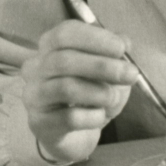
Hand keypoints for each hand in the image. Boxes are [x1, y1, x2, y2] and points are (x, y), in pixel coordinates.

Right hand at [21, 20, 138, 164]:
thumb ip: (114, 51)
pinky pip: (68, 117)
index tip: (122, 48)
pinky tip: (101, 115)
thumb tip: (124, 41)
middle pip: (63, 60)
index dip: (95, 38)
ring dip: (99, 92)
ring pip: (65, 88)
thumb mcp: (107, 66)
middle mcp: (35, 68)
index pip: (65, 34)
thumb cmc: (91, 90)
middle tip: (131, 74)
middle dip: (102, 66)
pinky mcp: (39, 123)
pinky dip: (92, 116)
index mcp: (50, 45)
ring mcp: (34, 96)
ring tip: (114, 98)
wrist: (76, 131)